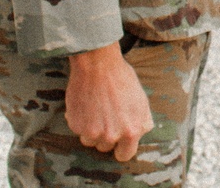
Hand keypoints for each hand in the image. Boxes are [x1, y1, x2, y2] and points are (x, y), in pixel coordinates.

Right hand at [66, 42, 153, 161]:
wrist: (98, 65)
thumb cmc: (122, 79)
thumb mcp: (141, 99)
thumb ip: (142, 119)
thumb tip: (142, 130)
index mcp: (131, 130)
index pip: (125, 155)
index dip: (122, 147)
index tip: (119, 140)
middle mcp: (112, 136)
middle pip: (106, 148)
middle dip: (107, 136)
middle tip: (107, 116)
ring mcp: (93, 133)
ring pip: (91, 140)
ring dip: (93, 129)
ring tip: (98, 107)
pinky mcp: (77, 127)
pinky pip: (79, 130)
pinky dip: (81, 121)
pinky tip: (87, 103)